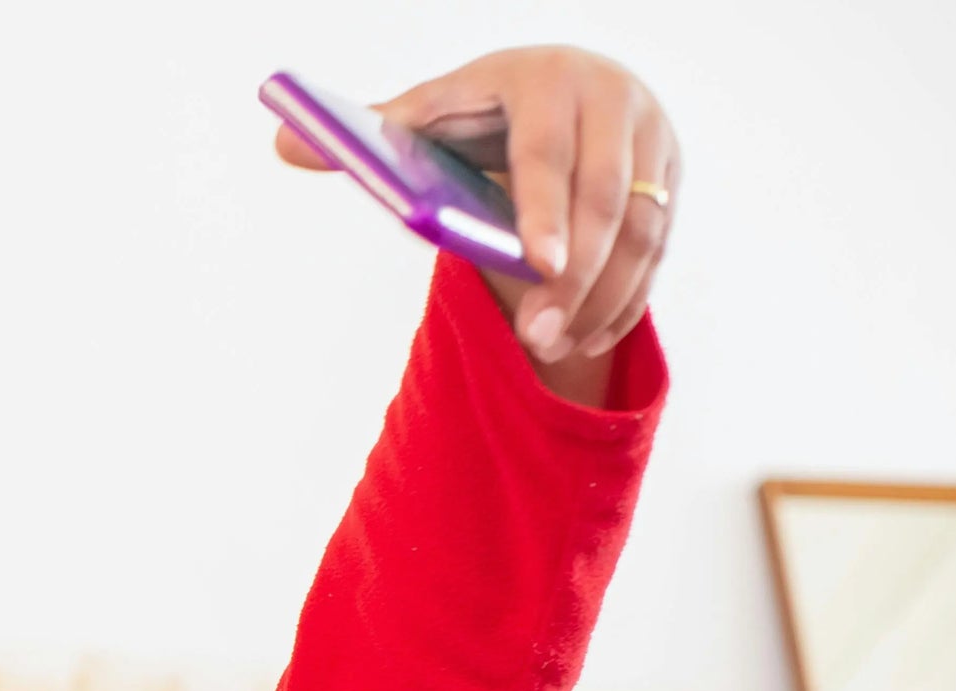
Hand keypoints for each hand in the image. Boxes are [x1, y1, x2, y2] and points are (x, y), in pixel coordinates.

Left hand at [277, 46, 679, 369]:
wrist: (559, 88)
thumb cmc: (478, 111)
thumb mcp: (429, 114)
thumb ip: (368, 135)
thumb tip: (284, 143)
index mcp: (544, 77)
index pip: (546, 151)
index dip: (542, 209)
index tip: (534, 264)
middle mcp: (611, 98)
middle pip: (604, 197)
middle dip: (574, 274)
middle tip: (537, 337)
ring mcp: (652, 136)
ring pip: (640, 227)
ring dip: (602, 296)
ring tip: (555, 347)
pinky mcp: (671, 174)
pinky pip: (658, 246)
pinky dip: (625, 296)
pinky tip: (588, 338)